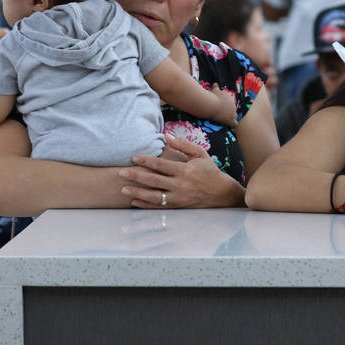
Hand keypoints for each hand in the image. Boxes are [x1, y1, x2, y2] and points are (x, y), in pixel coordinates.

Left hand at [119, 133, 241, 207]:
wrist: (222, 193)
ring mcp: (179, 198)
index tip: (134, 157)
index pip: (161, 165)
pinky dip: (146, 205)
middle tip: (122, 173)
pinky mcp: (178, 207)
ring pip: (154, 196)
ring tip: (124, 189)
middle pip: (154, 180)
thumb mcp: (200, 154)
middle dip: (137, 176)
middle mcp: (181, 185)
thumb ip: (183, 145)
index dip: (146, 161)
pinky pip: (159, 207)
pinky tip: (134, 202)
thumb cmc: (210, 171)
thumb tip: (167, 137)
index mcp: (185, 170)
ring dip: (138, 193)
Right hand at [210, 83, 238, 127]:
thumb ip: (216, 87)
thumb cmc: (213, 97)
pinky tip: (230, 126)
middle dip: (230, 112)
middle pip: (234, 110)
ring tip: (227, 120)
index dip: (227, 107)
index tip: (222, 108)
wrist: (211, 104)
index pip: (231, 104)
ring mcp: (232, 113)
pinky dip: (233, 125)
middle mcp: (233, 106)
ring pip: (235, 117)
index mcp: (231, 99)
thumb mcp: (215, 90)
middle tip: (223, 114)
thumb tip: (215, 83)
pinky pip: (235, 124)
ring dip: (232, 118)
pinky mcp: (230, 120)